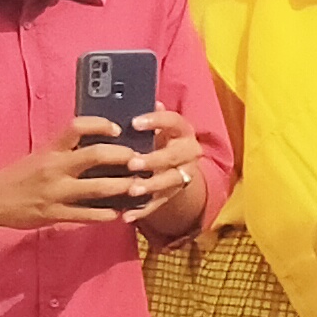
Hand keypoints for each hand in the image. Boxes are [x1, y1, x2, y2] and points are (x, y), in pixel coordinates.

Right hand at [0, 119, 152, 231]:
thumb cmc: (21, 175)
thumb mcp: (41, 154)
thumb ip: (67, 149)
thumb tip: (100, 140)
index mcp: (51, 149)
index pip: (77, 127)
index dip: (101, 125)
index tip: (118, 128)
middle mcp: (54, 167)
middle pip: (95, 155)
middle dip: (123, 156)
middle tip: (140, 159)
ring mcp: (55, 192)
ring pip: (98, 188)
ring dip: (123, 187)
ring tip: (139, 186)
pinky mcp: (54, 214)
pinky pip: (86, 215)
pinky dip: (106, 214)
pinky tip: (118, 213)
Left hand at [131, 108, 206, 232]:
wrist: (176, 165)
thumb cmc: (158, 140)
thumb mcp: (157, 127)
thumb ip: (149, 117)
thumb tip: (144, 101)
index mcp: (182, 131)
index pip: (174, 121)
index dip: (156, 121)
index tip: (134, 123)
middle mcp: (188, 152)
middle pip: (175, 155)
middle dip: (154, 160)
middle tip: (133, 162)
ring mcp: (183, 174)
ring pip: (171, 181)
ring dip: (151, 185)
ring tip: (132, 190)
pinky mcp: (173, 193)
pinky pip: (160, 203)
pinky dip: (143, 210)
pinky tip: (127, 215)